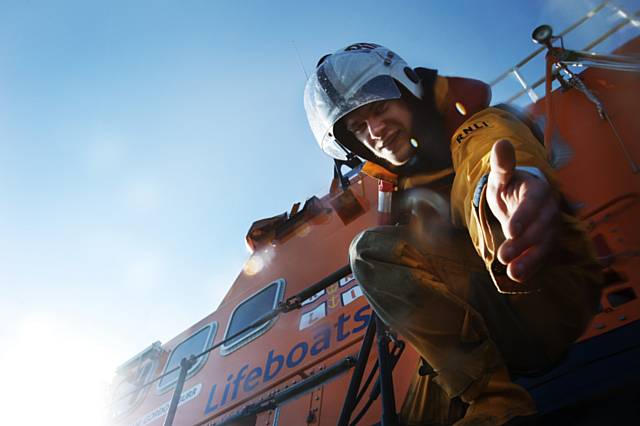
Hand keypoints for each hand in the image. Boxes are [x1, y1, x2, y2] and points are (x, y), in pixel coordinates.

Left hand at [486, 139, 558, 281]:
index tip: (510, 231)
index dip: (523, 217)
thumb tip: (501, 143)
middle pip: (540, 228)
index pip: (533, 204)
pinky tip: (518, 277)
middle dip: (523, 243)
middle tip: (503, 255)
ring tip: (513, 273)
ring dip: (529, 260)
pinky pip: (541, 256)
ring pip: (543, 245)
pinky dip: (531, 266)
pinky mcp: (545, 243)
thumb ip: (502, 164)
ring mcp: (549, 228)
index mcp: (538, 190)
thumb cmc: (509, 185)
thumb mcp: (501, 175)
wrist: (518, 197)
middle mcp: (548, 210)